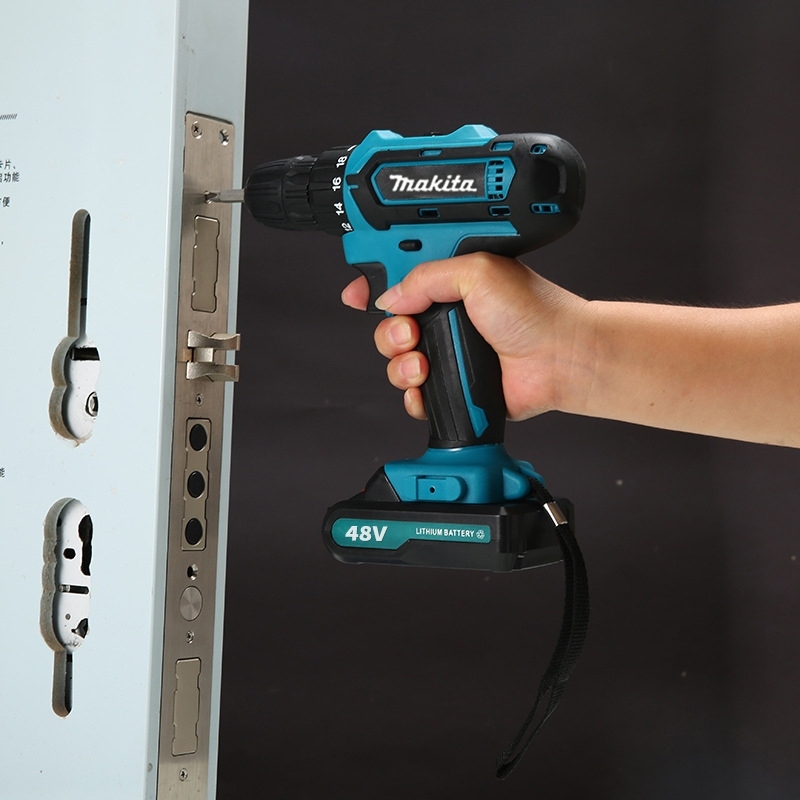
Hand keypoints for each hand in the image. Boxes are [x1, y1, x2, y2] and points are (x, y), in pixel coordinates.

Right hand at [341, 253, 592, 420]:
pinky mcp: (454, 386)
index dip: (373, 285)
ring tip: (422, 363)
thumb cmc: (535, 312)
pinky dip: (413, 395)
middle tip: (407, 333)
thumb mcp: (477, 271)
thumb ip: (426, 277)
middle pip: (391, 325)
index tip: (356, 294)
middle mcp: (447, 317)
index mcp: (451, 282)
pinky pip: (415, 396)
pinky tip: (425, 388)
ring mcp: (450, 353)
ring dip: (400, 364)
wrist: (561, 358)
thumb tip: (390, 295)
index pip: (399, 279)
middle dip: (389, 332)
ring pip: (397, 362)